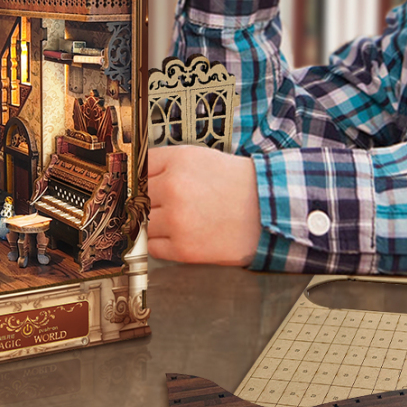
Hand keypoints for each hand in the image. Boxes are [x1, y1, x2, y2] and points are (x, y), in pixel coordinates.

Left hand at [148, 145, 259, 264]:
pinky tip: (175, 234)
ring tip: (173, 219)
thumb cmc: (237, 184)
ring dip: (152, 222)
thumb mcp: (200, 158)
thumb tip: (141, 175)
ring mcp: (177, 220)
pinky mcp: (184, 248)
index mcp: (178, 161)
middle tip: (159, 203)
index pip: (139, 167)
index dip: (139, 177)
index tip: (137, 184)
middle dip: (148, 200)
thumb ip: (168, 164)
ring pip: (143, 222)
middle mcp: (174, 188)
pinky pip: (153, 246)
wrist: (269, 211)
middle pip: (139, 196)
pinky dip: (159, 242)